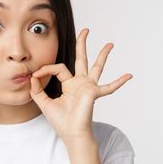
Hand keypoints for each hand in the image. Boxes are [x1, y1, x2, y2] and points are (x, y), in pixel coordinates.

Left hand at [29, 28, 132, 142]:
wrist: (71, 134)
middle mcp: (81, 83)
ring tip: (110, 44)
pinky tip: (129, 76)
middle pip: (82, 59)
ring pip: (97, 66)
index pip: (58, 68)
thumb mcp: (43, 102)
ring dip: (103, 54)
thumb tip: (33, 75)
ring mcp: (89, 87)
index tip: (36, 75)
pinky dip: (119, 82)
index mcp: (70, 84)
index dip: (46, 69)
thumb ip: (36, 89)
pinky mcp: (93, 93)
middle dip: (83, 44)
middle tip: (86, 30)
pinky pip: (109, 87)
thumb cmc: (61, 121)